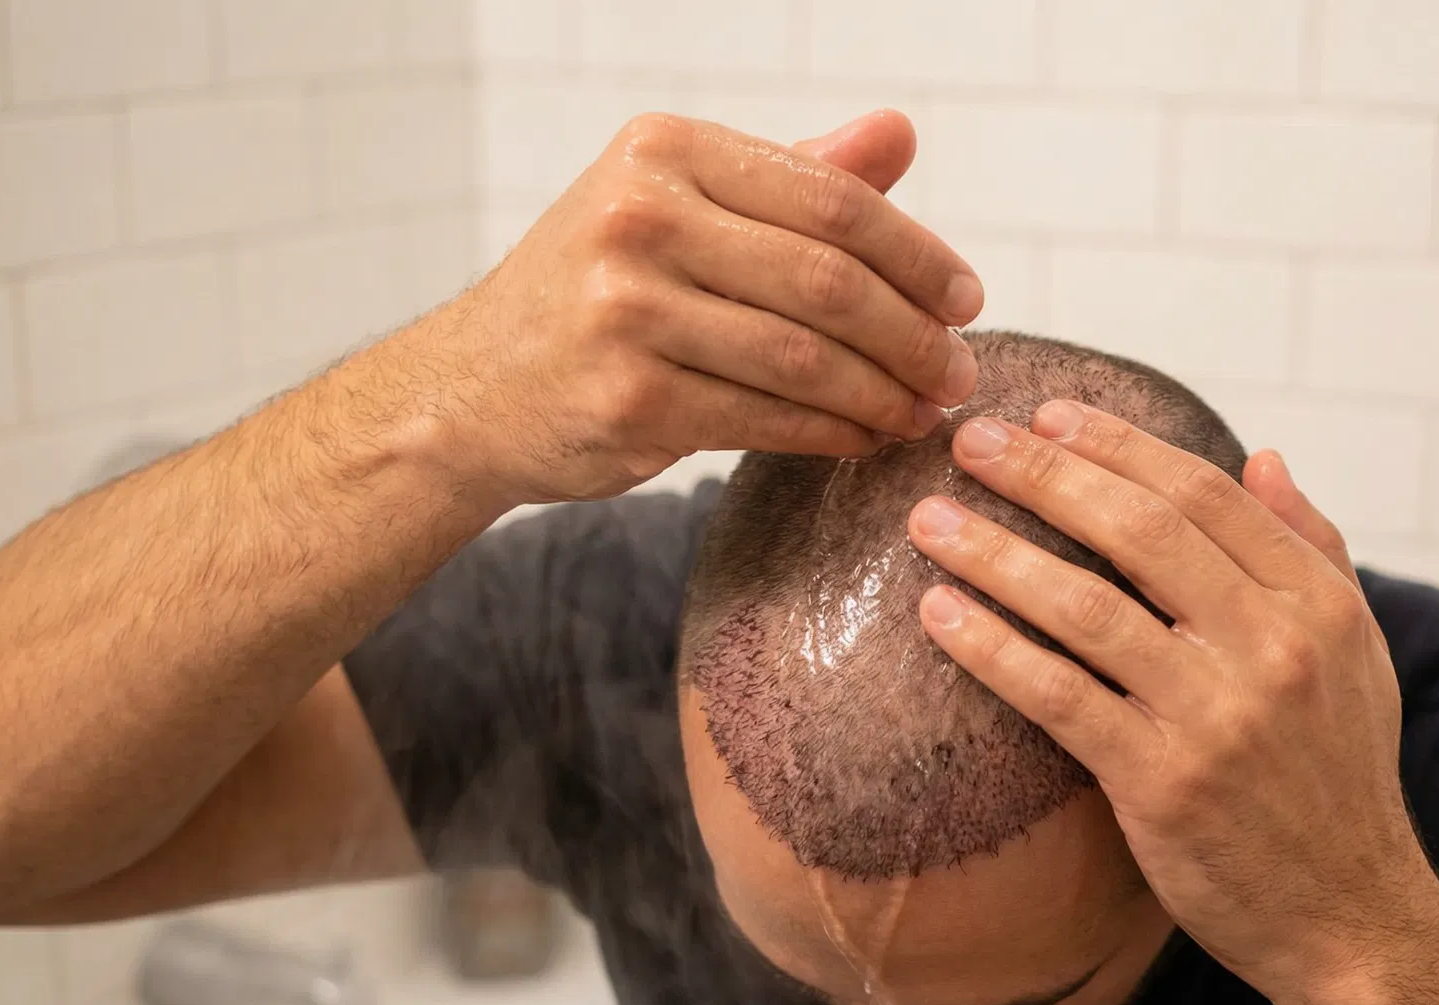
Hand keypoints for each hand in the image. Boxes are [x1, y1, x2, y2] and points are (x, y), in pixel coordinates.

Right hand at [402, 110, 982, 504]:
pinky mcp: (628, 396)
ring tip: (925, 411)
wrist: (472, 391)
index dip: (919, 256)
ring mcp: (627, 308)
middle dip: (914, 336)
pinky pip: (767, 418)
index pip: (833, 200)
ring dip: (885, 394)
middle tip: (960, 371)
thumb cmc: (595, 293)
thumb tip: (899, 132)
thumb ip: (792, 177)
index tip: (967, 300)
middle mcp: (640, 216)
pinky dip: (833, 433)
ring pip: (806, 358)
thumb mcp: (680, 208)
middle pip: (829, 281)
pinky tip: (866, 438)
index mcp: (666, 150)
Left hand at [905, 403, 1437, 1000]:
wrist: (1349, 921)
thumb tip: (1260, 456)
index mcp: (1317, 603)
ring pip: (1087, 606)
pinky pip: (1059, 696)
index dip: (1118, 446)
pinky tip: (939, 615)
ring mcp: (1217, 715)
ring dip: (996, 553)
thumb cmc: (1338, 780)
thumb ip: (1313, 549)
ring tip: (928, 520)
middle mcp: (1273, 647)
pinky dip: (993, 649)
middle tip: (966, 441)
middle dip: (1043, 476)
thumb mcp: (1356, 653)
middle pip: (1139, 531)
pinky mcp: (1162, 783)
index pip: (1203, 494)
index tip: (1046, 416)